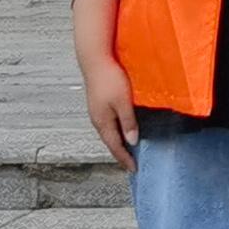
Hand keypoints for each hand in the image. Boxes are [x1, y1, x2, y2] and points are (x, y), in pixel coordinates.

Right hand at [76, 45, 139, 167]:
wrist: (95, 59)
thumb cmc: (110, 78)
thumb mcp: (123, 102)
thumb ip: (128, 122)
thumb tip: (132, 141)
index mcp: (102, 122)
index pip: (115, 146)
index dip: (124, 158)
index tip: (133, 169)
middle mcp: (97, 119)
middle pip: (110, 141)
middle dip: (120, 153)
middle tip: (130, 163)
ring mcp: (96, 111)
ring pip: (108, 132)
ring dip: (117, 142)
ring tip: (127, 150)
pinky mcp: (98, 103)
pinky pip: (107, 123)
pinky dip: (115, 131)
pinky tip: (121, 129)